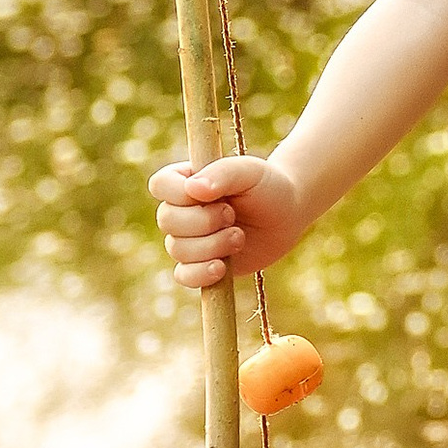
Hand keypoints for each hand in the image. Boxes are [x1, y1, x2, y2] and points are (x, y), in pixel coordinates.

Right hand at [148, 151, 306, 291]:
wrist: (287, 216)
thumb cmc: (267, 187)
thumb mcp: (249, 171)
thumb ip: (222, 174)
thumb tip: (193, 189)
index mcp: (185, 180)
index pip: (160, 185)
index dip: (179, 194)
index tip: (212, 195)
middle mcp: (182, 209)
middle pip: (167, 220)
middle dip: (204, 221)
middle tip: (232, 215)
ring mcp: (189, 238)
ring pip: (178, 249)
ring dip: (212, 245)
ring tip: (239, 236)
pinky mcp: (201, 264)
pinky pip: (184, 276)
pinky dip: (200, 274)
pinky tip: (221, 267)